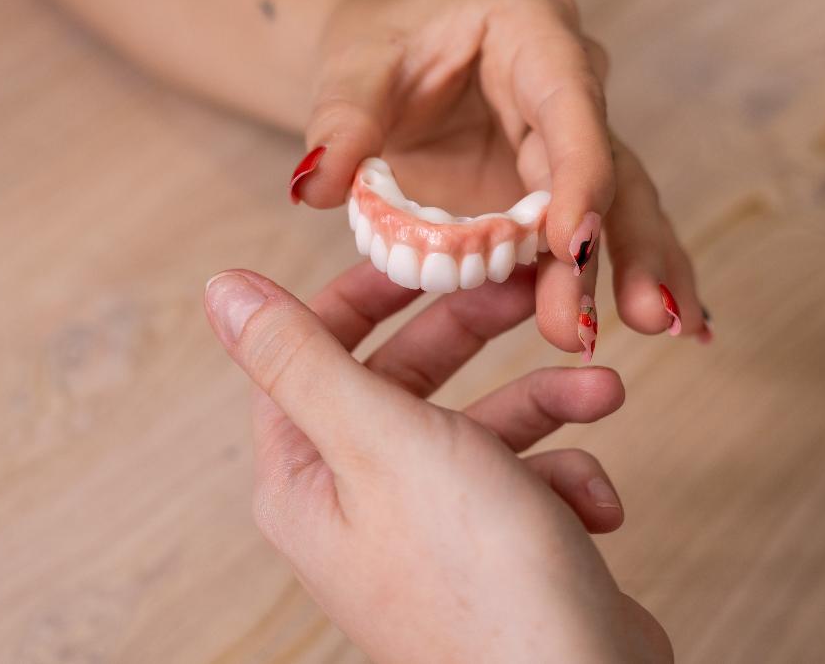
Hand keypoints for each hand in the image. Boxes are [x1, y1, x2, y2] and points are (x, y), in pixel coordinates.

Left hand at [205, 262, 671, 662]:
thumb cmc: (476, 575)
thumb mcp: (380, 440)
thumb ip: (299, 358)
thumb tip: (222, 289)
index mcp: (309, 475)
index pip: (316, 350)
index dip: (370, 290)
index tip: (431, 248)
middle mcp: (359, 502)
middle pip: (406, 377)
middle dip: (474, 332)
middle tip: (531, 289)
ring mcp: (429, 530)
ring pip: (481, 424)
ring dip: (547, 401)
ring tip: (602, 390)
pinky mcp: (495, 549)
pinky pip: (525, 479)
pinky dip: (566, 475)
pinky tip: (597, 506)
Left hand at [291, 0, 710, 355]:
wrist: (401, 50)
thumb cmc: (386, 45)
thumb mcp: (357, 70)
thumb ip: (342, 122)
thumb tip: (312, 188)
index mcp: (530, 41)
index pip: (567, 109)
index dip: (578, 178)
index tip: (572, 245)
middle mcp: (566, 96)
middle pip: (610, 171)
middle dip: (624, 248)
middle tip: (641, 317)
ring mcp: (567, 149)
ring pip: (623, 209)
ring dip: (642, 271)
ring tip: (672, 330)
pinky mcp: (554, 195)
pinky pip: (601, 237)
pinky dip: (631, 277)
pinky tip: (679, 324)